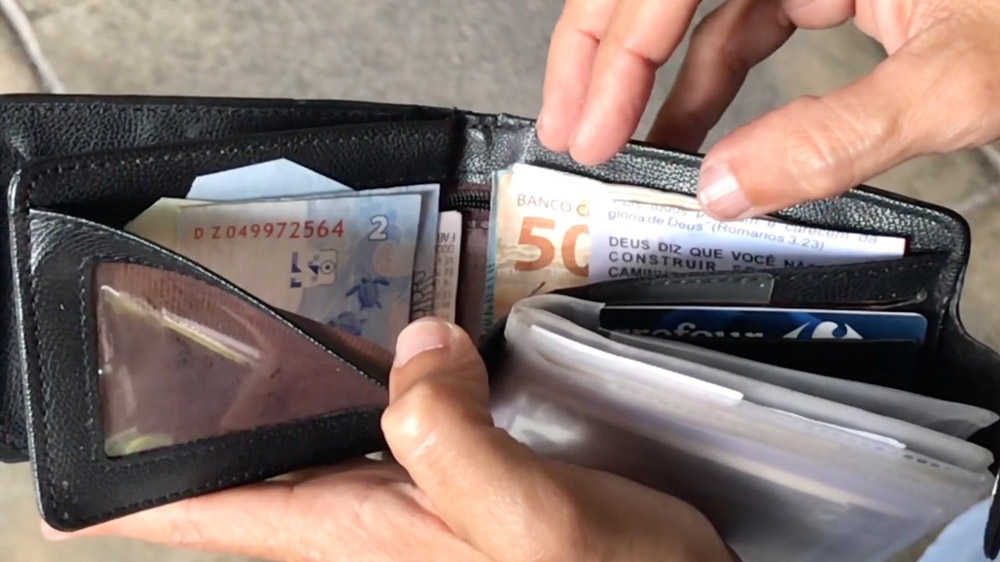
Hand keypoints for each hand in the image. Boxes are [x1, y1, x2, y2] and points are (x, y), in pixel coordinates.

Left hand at [42, 318, 733, 561]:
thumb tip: (411, 344)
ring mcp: (403, 492)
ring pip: (308, 429)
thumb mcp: (527, 516)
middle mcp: (362, 514)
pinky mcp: (447, 470)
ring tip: (256, 305)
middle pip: (243, 460)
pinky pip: (378, 410)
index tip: (84, 438)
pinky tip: (375, 330)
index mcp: (352, 530)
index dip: (131, 482)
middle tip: (178, 319)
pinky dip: (362, 369)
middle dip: (202, 398)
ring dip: (281, 375)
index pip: (202, 511)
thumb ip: (450, 430)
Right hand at [538, 0, 999, 219]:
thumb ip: (835, 137)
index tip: (585, 126)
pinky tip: (697, 132)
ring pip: (700, 1)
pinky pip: (748, 21)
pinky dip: (714, 79)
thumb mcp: (959, 79)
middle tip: (570, 125)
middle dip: (608, 51)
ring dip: (655, 73)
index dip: (613, 49)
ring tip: (620, 142)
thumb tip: (726, 188)